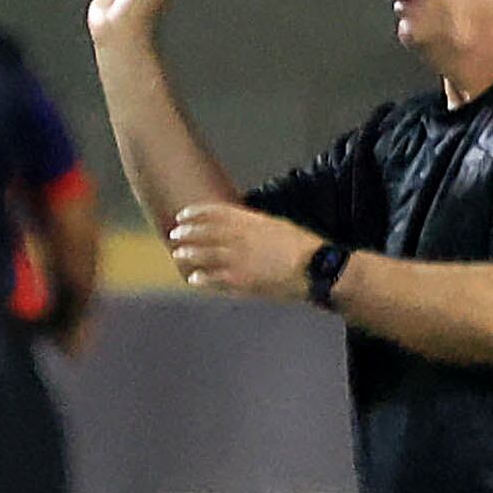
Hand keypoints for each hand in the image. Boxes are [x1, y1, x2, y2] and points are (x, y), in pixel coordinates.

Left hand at [167, 203, 325, 300]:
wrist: (317, 268)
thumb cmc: (301, 247)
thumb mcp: (277, 226)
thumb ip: (254, 224)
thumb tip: (239, 222)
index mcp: (251, 221)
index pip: (216, 212)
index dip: (196, 213)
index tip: (183, 214)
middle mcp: (241, 237)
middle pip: (205, 232)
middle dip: (187, 232)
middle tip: (175, 233)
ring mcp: (238, 259)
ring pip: (205, 254)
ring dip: (189, 253)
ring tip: (178, 253)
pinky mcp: (241, 279)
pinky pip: (214, 278)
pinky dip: (201, 278)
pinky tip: (193, 278)